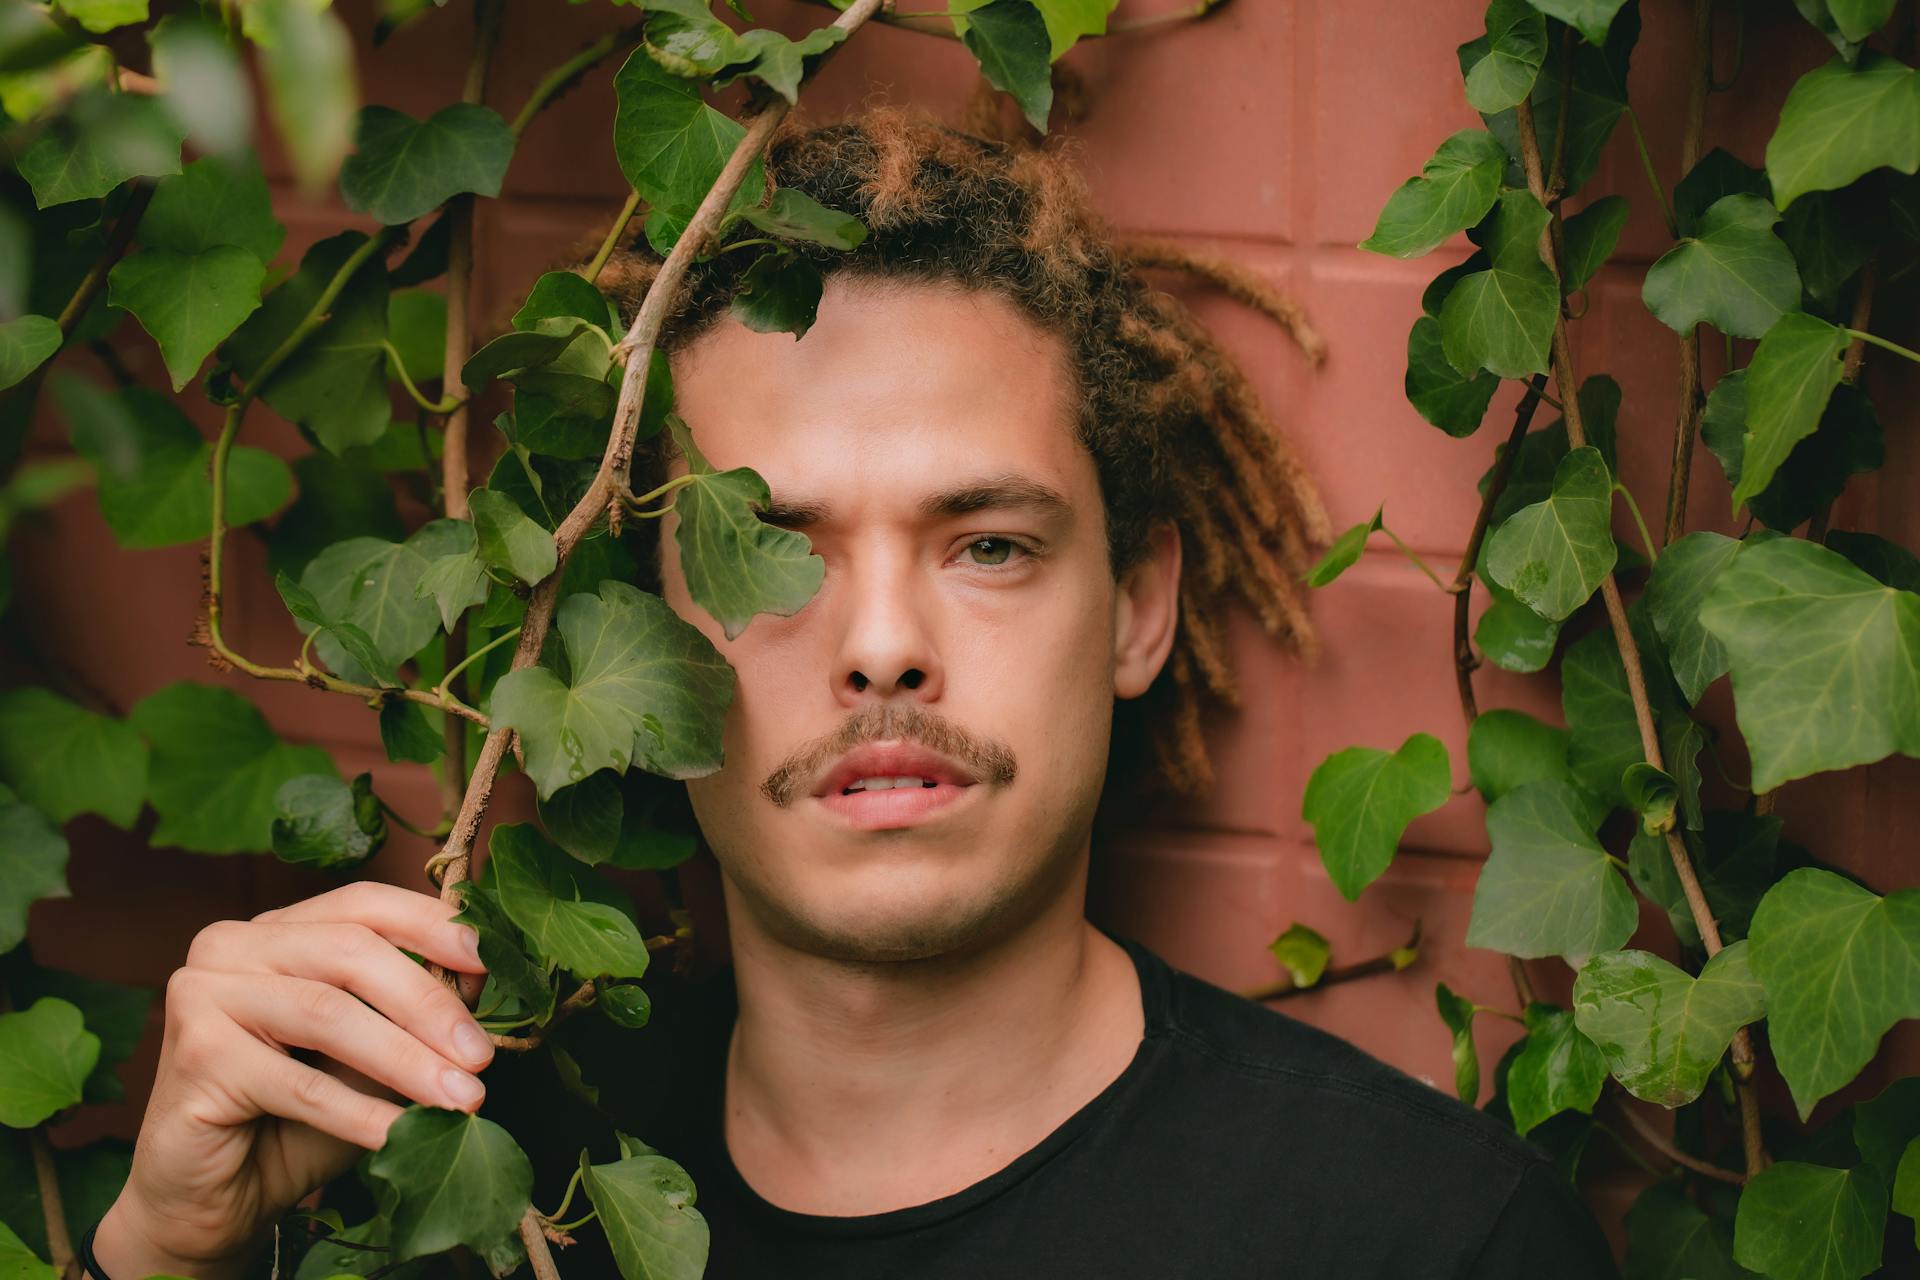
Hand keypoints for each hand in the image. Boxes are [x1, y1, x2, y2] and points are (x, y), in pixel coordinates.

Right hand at [93, 882, 492, 1278]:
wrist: (214, 1201)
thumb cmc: (297, 1122)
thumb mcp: (370, 1058)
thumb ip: (411, 1013)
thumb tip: (484, 977)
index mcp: (277, 930)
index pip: (363, 905)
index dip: (430, 924)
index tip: (489, 961)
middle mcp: (231, 946)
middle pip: (350, 952)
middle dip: (428, 1004)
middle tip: (482, 1056)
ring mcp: (202, 995)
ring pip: (327, 1013)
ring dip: (406, 1059)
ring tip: (461, 1098)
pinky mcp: (194, 1056)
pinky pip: (296, 1083)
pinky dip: (358, 1110)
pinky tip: (400, 1133)